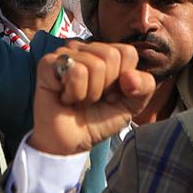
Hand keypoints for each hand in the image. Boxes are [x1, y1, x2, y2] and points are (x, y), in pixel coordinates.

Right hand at [31, 41, 156, 156]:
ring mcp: (65, 53)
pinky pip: (75, 72)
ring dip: (88, 94)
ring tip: (77, 99)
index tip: (111, 95)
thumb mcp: (130, 106)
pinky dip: (74, 93)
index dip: (123, 80)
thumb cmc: (96, 121)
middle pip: (111, 55)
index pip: (127, 52)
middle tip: (92, 99)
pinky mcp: (48, 63)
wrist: (70, 142)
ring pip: (94, 65)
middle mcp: (84, 49)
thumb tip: (130, 75)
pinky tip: (64, 97)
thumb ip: (144, 87)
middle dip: (105, 87)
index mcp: (105, 54)